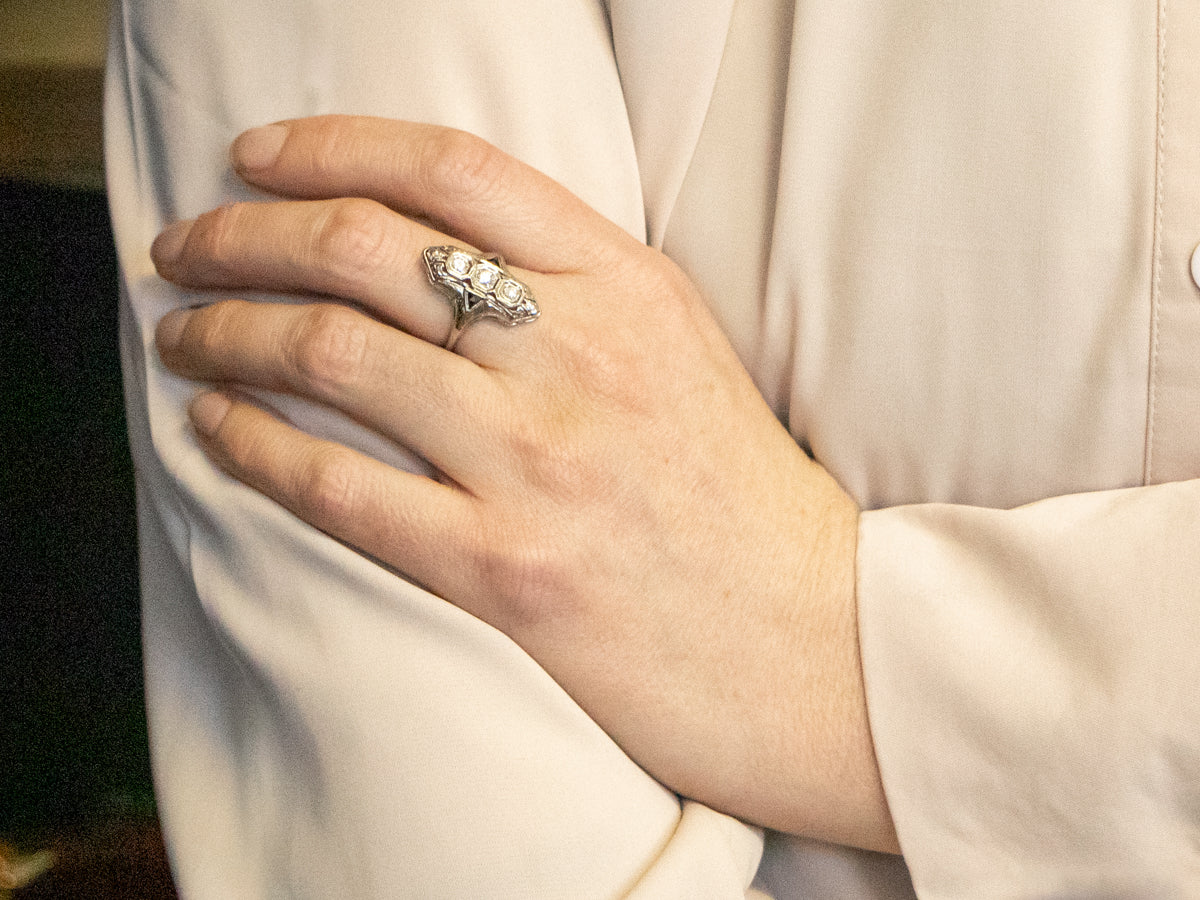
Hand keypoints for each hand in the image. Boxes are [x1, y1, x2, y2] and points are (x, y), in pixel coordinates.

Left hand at [152, 115, 896, 851]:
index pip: (453, 169)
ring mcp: (542, 465)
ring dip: (227, 334)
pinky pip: (340, 489)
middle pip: (365, 249)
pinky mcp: (506, 572)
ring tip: (184, 335)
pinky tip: (215, 429)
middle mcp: (580, 358)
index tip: (257, 158)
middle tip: (186, 247)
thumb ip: (576, 290)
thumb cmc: (744, 503)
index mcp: (630, 288)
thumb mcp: (683, 352)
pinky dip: (253, 447)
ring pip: (334, 355)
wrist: (816, 647)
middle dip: (244, 234)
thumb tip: (435, 252)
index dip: (330, 145)